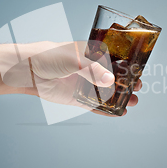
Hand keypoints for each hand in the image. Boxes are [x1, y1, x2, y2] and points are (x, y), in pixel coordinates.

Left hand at [4, 41, 141, 116]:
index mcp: (91, 54)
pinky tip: (117, 113)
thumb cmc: (49, 56)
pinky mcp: (77, 98)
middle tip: (138, 87)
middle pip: (113, 77)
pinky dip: (106, 110)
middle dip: (126, 83)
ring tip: (132, 102)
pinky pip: (94, 105)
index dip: (127, 66)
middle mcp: (90, 69)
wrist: (28, 71)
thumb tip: (111, 80)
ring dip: (119, 97)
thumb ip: (93, 70)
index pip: (114, 59)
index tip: (138, 71)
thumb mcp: (74, 60)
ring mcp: (84, 84)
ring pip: (106, 92)